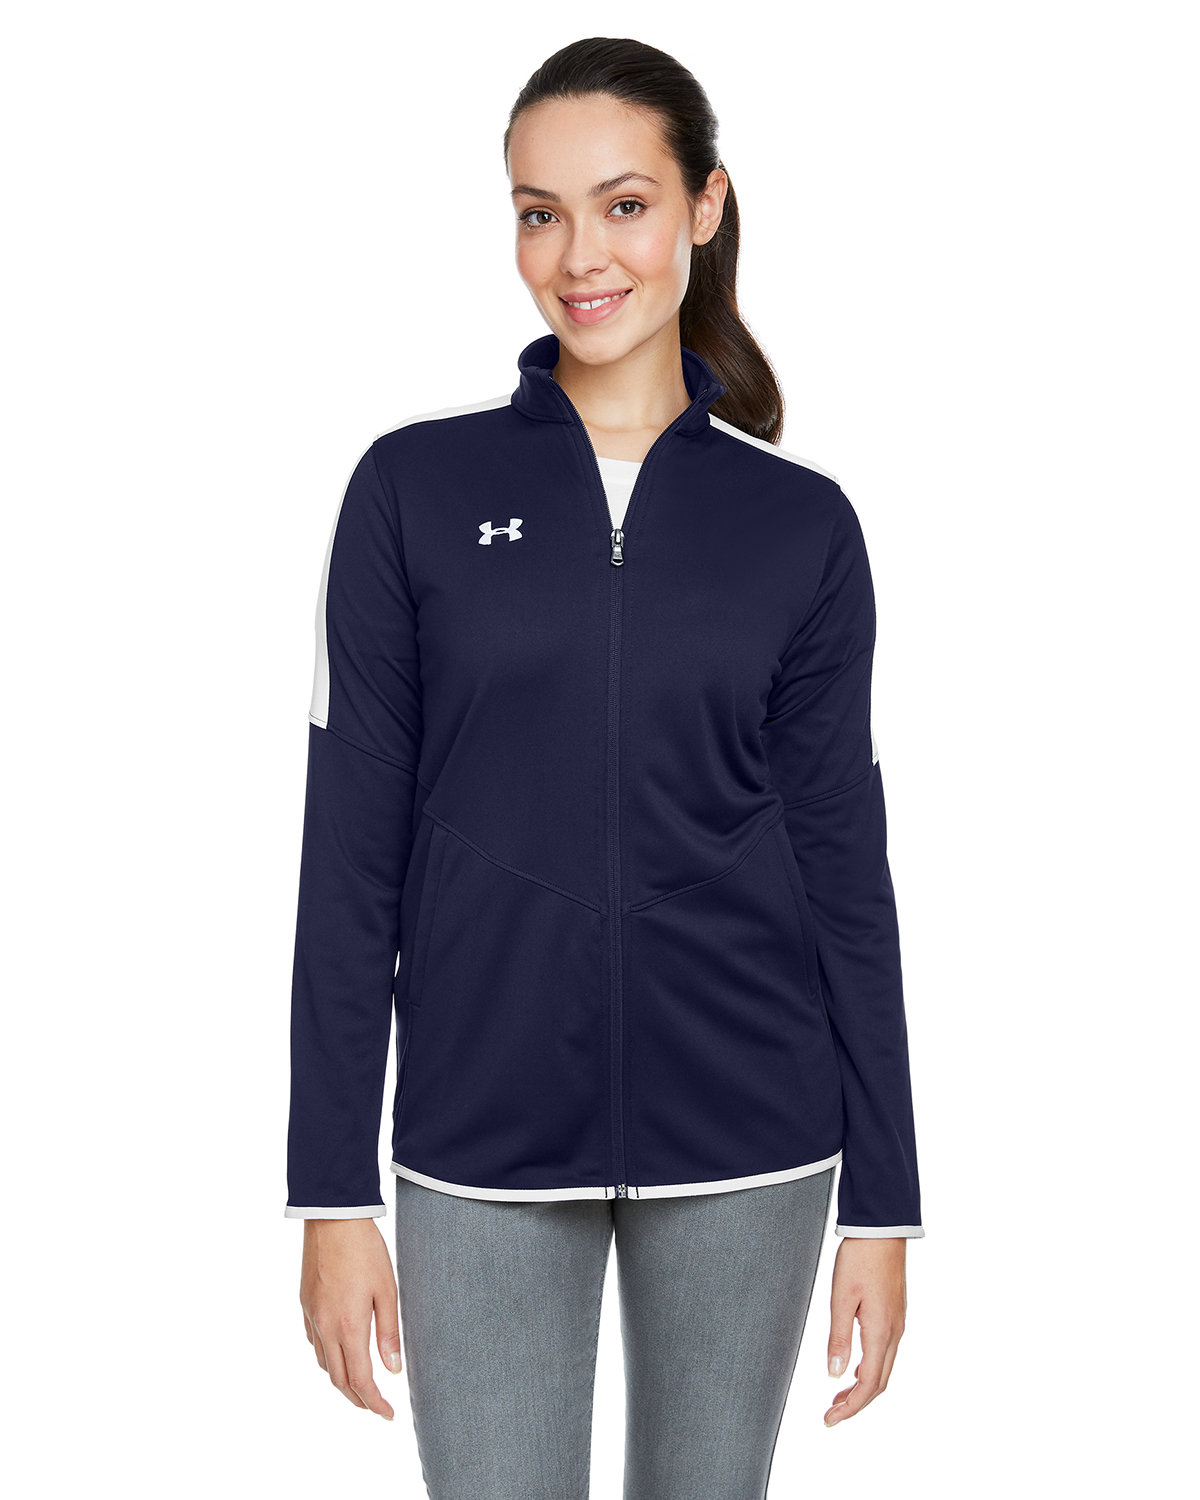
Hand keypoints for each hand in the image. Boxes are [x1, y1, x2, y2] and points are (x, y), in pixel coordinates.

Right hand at [299, 1218, 403, 1418]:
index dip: (374, 1403)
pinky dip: (328, 1357)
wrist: (333, 1218)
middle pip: (339, 1379)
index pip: (361, 1380)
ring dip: (342, 1380)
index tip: (388, 1414)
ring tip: (360, 1384)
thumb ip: (389, 1333)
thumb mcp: (387, 1290)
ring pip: (324, 1364)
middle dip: (358, 1399)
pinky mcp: (305, 1304)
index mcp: (349, 1326)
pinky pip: (315, 1342)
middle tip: (376, 1406)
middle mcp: (325, 1327)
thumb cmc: (365, 1250)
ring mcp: (312, 1316)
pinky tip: (340, 1351)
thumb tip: (393, 1369)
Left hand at [824, 1236, 906, 1425]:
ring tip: (838, 1396)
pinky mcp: (895, 1313)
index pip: (869, 1384)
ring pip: (884, 1368)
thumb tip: (835, 1375)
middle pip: (880, 1382)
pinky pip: (885, 1352)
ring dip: (863, 1386)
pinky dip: (870, 1368)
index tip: (830, 1420)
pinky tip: (854, 1366)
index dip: (850, 1408)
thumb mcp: (841, 1297)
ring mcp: (898, 1323)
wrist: (882, 1229)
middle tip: (831, 1414)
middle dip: (857, 1403)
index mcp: (881, 1332)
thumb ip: (838, 1338)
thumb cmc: (860, 1258)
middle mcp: (895, 1332)